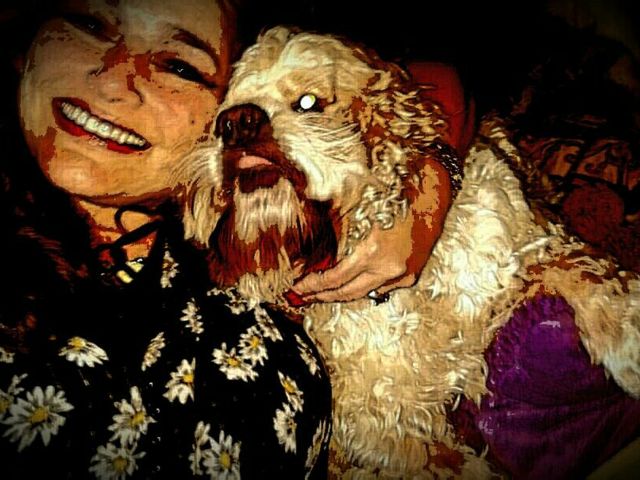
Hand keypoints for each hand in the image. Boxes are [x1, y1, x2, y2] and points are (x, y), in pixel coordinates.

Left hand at [292, 158, 451, 302]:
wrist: (432, 199)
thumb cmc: (395, 196)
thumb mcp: (358, 208)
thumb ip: (335, 228)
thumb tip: (309, 249)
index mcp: (372, 251)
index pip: (335, 279)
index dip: (314, 285)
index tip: (299, 287)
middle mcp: (387, 268)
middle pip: (348, 294)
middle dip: (323, 297)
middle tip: (306, 296)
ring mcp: (401, 275)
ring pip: (364, 293)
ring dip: (342, 293)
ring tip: (323, 293)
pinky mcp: (410, 276)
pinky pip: (381, 287)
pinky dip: (365, 285)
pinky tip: (352, 283)